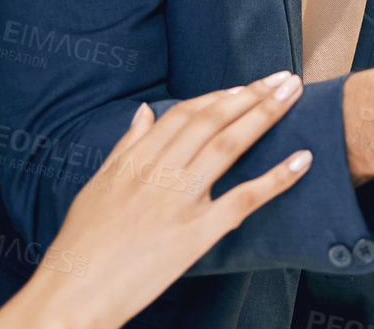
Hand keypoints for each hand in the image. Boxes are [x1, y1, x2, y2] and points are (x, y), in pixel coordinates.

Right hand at [0, 73, 311, 328]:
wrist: (71, 296)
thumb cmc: (80, 245)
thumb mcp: (96, 186)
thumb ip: (124, 147)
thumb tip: (143, 112)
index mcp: (135, 161)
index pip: (185, 114)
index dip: (220, 96)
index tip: (247, 86)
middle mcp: (159, 174)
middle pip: (213, 121)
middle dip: (253, 94)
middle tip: (284, 78)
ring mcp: (178, 202)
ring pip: (229, 146)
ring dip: (266, 115)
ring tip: (294, 96)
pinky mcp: (195, 235)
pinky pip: (242, 199)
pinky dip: (276, 178)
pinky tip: (302, 160)